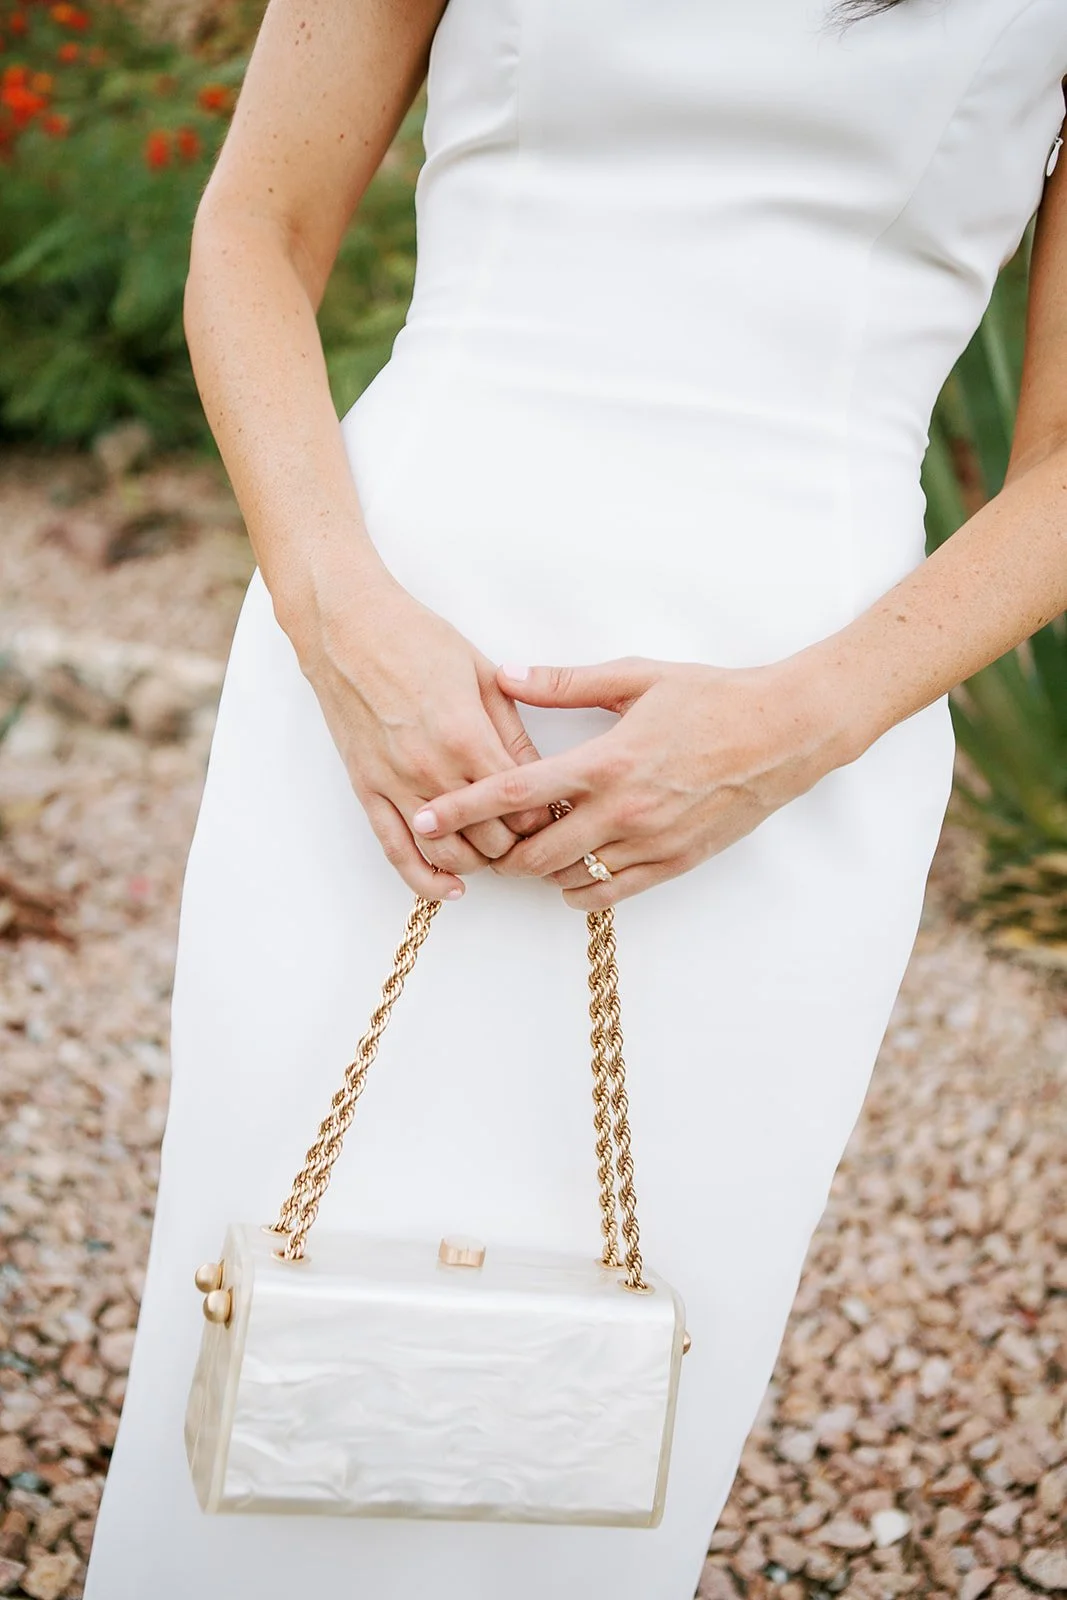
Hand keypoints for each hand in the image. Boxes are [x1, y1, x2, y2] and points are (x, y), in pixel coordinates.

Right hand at [289, 572, 554, 899]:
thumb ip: (513, 732)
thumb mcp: (483, 677)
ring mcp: (396, 784)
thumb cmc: (417, 640)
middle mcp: (432, 770)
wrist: (348, 628)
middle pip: (490, 839)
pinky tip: (450, 888)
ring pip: (447, 854)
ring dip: (479, 864)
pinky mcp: (368, 790)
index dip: (545, 816)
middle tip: (531, 836)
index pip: (521, 805)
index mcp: (468, 738)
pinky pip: (396, 850)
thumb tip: (543, 774)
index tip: (554, 811)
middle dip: (518, 843)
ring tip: (496, 854)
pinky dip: (425, 879)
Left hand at [411, 655, 858, 906]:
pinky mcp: (675, 863)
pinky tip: (569, 873)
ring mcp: (651, 842)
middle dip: (495, 852)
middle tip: (477, 841)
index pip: (515, 792)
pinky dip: (580, 889)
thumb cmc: (713, 698)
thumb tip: (506, 674)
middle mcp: (624, 810)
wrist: (785, 732)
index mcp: (606, 761)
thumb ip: (564, 683)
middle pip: (533, 851)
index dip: (463, 809)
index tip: (425, 820)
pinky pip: (612, 894)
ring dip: (537, 871)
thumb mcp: (636, 677)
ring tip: (525, 851)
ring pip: (570, 878)